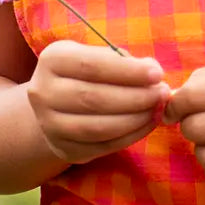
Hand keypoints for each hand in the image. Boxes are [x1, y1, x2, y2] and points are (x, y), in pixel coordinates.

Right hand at [27, 40, 170, 165]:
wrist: (56, 105)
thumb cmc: (86, 73)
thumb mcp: (97, 56)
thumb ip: (123, 61)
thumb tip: (153, 73)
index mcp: (52, 60)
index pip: (91, 65)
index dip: (127, 71)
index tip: (157, 74)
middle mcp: (42, 93)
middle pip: (94, 98)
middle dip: (135, 97)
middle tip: (162, 93)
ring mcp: (50, 125)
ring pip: (98, 127)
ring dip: (136, 119)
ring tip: (157, 108)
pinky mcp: (64, 149)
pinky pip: (103, 146)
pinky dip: (131, 135)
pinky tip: (148, 123)